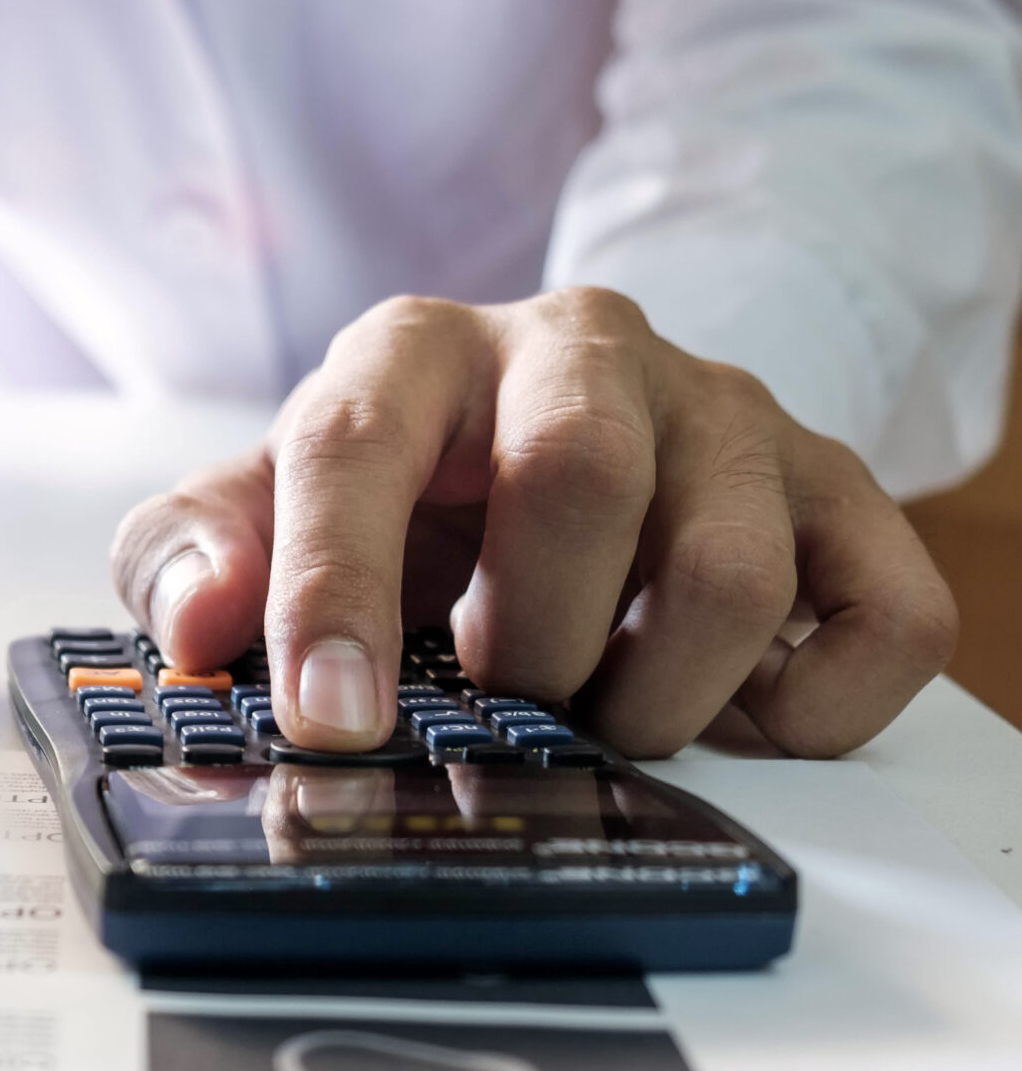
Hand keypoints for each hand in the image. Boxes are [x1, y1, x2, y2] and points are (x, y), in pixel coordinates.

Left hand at [112, 289, 958, 757]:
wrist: (553, 424)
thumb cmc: (396, 485)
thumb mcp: (259, 507)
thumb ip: (187, 556)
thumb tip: (199, 629)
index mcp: (415, 354)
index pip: (358, 448)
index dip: (332, 594)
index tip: (329, 718)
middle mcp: (581, 352)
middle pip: (580, 476)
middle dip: (527, 636)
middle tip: (501, 695)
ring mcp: (726, 416)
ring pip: (731, 569)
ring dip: (656, 696)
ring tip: (601, 710)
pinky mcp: (841, 491)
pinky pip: (884, 620)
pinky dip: (805, 712)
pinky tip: (726, 709)